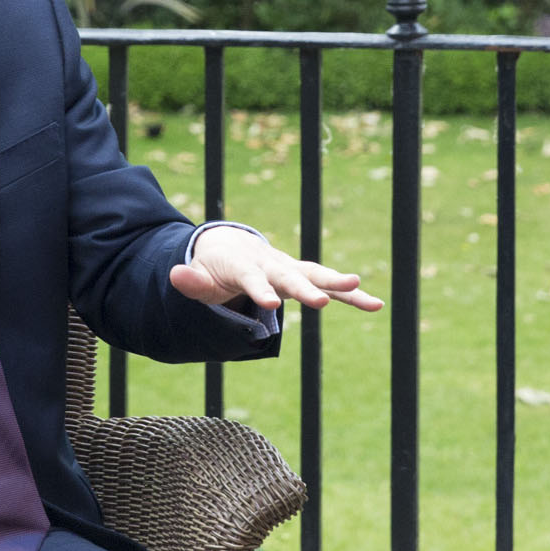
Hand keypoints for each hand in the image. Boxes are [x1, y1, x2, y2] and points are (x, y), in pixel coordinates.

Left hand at [171, 225, 381, 313]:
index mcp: (246, 266)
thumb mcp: (198, 276)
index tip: (271, 304)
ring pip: (317, 276)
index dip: (260, 291)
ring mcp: (290, 269)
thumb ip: (189, 280)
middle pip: (291, 276)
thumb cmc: (213, 267)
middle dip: (306, 289)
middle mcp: (272, 264)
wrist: (230, 245)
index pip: (253, 279)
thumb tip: (173, 274)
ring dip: (339, 285)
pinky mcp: (302, 276)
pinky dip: (351, 295)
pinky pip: (329, 286)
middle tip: (321, 302)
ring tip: (366, 294)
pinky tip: (375, 304)